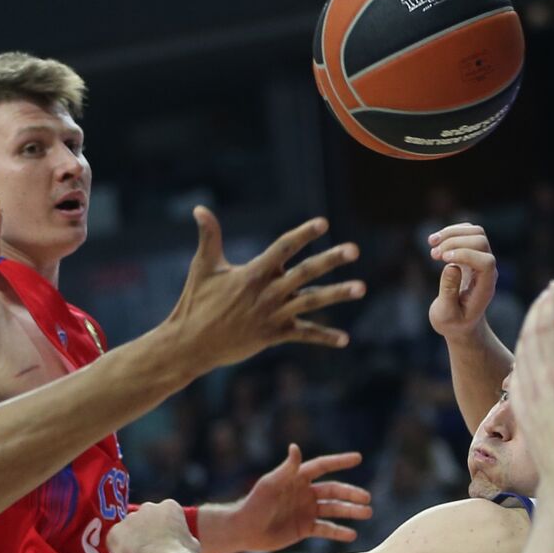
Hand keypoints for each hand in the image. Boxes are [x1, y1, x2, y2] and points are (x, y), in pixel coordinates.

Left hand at [107, 499, 197, 552]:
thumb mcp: (191, 541)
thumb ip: (181, 535)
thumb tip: (180, 541)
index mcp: (170, 506)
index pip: (163, 514)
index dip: (163, 529)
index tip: (165, 540)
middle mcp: (148, 507)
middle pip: (144, 518)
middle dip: (146, 530)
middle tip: (151, 548)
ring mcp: (130, 518)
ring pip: (128, 528)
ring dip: (132, 539)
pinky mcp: (115, 532)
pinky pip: (115, 540)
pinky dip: (119, 549)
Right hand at [164, 209, 365, 374]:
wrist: (191, 343)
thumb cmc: (196, 302)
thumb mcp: (203, 267)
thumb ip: (209, 237)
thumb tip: (199, 208)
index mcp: (253, 273)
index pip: (283, 248)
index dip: (303, 234)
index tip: (323, 223)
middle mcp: (267, 292)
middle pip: (305, 272)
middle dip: (330, 260)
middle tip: (354, 249)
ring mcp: (273, 314)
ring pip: (311, 301)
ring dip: (338, 294)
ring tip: (362, 287)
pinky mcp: (274, 335)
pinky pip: (304, 335)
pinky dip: (324, 337)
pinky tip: (345, 339)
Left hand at [202, 444, 372, 552]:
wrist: (244, 530)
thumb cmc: (253, 504)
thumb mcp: (270, 485)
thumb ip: (286, 469)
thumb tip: (295, 447)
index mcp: (298, 478)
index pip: (323, 466)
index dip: (340, 462)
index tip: (358, 458)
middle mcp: (305, 493)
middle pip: (334, 490)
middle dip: (351, 494)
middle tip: (367, 498)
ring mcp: (307, 511)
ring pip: (334, 509)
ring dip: (350, 511)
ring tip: (367, 513)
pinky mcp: (305, 528)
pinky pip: (326, 529)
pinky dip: (339, 532)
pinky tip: (352, 535)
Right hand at [428, 223, 497, 339]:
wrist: (460, 322)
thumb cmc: (453, 322)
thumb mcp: (445, 315)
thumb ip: (448, 293)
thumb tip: (452, 266)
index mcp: (485, 288)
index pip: (486, 262)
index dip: (466, 255)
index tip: (443, 261)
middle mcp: (488, 271)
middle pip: (481, 241)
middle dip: (455, 243)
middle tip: (433, 255)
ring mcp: (481, 260)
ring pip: (475, 231)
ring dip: (452, 233)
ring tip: (431, 244)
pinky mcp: (472, 254)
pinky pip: (467, 232)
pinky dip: (450, 232)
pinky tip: (434, 242)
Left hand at [510, 281, 553, 484]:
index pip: (548, 327)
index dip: (549, 304)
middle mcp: (538, 380)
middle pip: (530, 334)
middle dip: (538, 310)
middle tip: (547, 293)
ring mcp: (525, 395)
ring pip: (520, 352)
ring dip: (527, 329)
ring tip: (537, 317)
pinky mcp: (520, 409)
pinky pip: (515, 373)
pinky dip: (520, 355)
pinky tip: (525, 356)